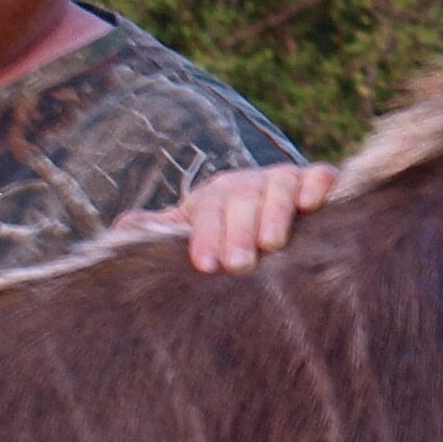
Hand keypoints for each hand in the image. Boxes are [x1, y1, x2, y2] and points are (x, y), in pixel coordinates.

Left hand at [122, 164, 341, 273]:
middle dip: (239, 230)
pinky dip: (316, 185)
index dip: (206, 235)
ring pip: (278, 187)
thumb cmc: (224, 238)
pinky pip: (318, 176)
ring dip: (275, 213)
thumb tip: (123, 228)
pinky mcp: (316, 183)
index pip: (207, 210)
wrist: (271, 222)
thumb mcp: (190, 233)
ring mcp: (283, 181)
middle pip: (242, 197)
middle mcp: (249, 184)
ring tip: (272, 244)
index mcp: (214, 196)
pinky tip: (312, 205)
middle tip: (238, 265)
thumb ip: (161, 232)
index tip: (205, 265)